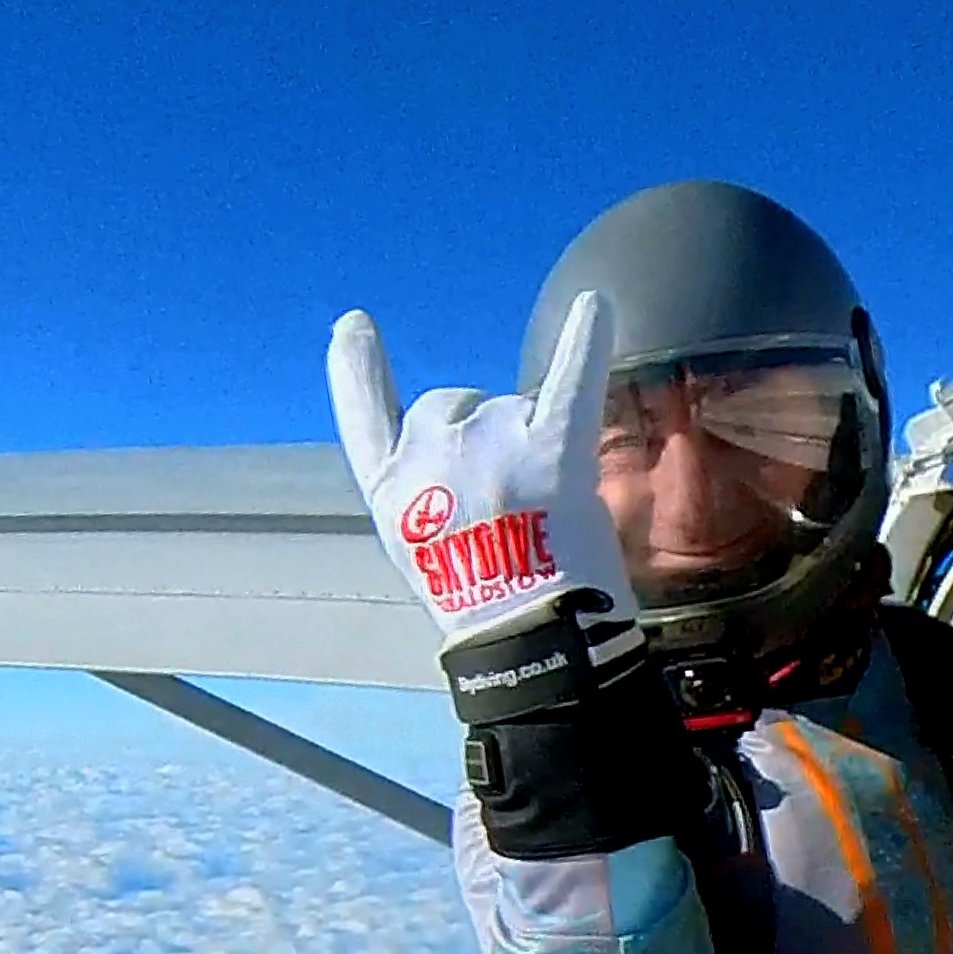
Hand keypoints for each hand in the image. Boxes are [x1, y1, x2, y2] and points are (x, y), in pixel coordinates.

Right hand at [326, 290, 638, 654]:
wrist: (529, 648)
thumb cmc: (484, 616)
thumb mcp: (422, 555)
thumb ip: (424, 496)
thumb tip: (458, 451)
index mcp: (391, 494)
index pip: (364, 416)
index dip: (358, 370)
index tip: (354, 328)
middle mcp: (428, 457)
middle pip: (451, 404)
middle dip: (481, 433)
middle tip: (511, 501)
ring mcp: (489, 450)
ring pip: (510, 406)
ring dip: (528, 437)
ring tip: (547, 508)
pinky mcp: (551, 452)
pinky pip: (570, 381)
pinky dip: (586, 341)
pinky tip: (597, 305)